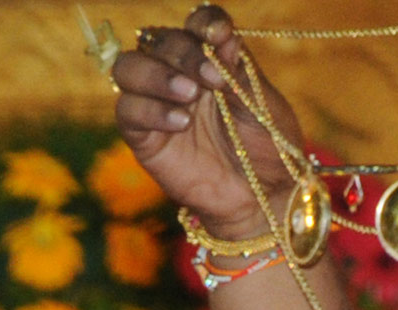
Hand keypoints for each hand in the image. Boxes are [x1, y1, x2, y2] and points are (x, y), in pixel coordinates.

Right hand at [112, 5, 301, 238]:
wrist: (264, 198)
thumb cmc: (269, 151)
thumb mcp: (264, 108)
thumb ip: (240, 73)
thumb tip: (222, 38)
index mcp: (213, 61)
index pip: (197, 25)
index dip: (204, 23)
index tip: (219, 35)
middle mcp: (180, 75)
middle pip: (160, 41)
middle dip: (184, 54)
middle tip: (213, 79)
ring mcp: (157, 104)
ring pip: (129, 68)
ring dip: (157, 75)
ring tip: (189, 96)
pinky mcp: (144, 136)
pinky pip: (128, 111)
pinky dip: (151, 111)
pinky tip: (181, 123)